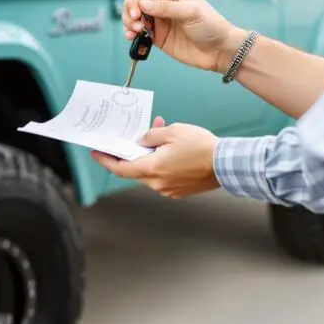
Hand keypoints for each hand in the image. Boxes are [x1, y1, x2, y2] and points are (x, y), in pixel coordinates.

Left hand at [90, 117, 220, 198]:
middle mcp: (157, 184)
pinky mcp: (179, 191)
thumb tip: (141, 141)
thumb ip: (150, 135)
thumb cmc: (201, 147)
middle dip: (132, 152)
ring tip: (158, 137)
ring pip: (150, 172)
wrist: (227, 164)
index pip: (120, 168)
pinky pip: (163, 177)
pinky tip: (169, 150)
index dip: (106, 160)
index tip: (96, 153)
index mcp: (152, 169)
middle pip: (135, 170)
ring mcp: (169, 190)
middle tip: (132, 137)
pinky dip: (161, 164)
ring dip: (149, 156)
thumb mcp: (172, 131)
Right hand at [122, 0, 245, 72]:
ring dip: (128, 21)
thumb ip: (166, 8)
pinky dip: (130, 33)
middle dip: (131, 7)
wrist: (220, 51)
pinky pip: (137, 31)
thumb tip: (143, 4)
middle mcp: (163, 2)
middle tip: (135, 20)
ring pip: (134, 15)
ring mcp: (159, 19)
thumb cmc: (212, 26)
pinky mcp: (156, 36)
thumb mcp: (191, 13)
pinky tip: (131, 37)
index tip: (138, 7)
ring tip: (134, 30)